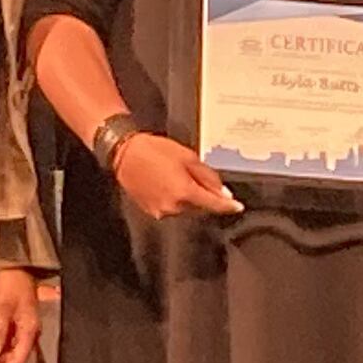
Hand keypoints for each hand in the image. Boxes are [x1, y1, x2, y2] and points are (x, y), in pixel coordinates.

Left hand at [0, 266, 42, 362]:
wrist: (14, 262)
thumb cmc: (10, 281)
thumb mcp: (3, 304)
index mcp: (29, 330)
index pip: (16, 362)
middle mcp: (27, 334)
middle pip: (12, 362)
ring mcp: (20, 329)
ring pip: (7, 354)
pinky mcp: (12, 324)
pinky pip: (3, 344)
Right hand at [110, 132, 241, 221]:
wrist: (124, 154)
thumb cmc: (155, 151)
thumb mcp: (188, 157)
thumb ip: (208, 177)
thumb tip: (223, 193)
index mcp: (185, 193)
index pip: (214, 205)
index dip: (228, 206)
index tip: (238, 207)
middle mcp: (174, 207)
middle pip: (201, 208)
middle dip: (206, 197)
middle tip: (203, 180)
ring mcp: (161, 211)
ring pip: (187, 209)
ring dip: (191, 199)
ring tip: (181, 178)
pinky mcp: (152, 211)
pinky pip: (172, 209)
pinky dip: (177, 200)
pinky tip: (170, 184)